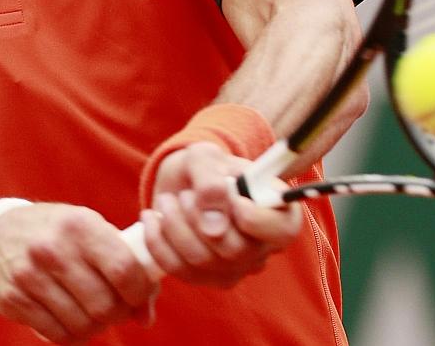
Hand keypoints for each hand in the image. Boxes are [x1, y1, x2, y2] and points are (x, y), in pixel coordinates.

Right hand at [0, 203, 157, 342]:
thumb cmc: (56, 233)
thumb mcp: (89, 231)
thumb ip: (124, 265)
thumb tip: (146, 316)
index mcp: (80, 225)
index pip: (124, 269)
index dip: (139, 293)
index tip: (138, 298)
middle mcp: (53, 248)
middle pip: (104, 304)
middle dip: (118, 314)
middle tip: (115, 310)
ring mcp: (29, 275)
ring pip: (82, 325)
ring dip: (95, 328)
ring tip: (92, 314)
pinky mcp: (12, 299)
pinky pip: (57, 335)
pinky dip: (72, 336)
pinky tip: (71, 321)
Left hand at [138, 142, 301, 286]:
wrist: (184, 181)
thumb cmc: (205, 166)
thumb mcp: (205, 157)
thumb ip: (211, 182)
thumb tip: (213, 228)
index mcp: (279, 211)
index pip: (282, 231)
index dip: (255, 219)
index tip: (232, 199)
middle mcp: (263, 246)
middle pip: (236, 250)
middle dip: (198, 217)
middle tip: (184, 195)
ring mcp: (237, 267)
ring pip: (203, 260)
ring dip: (175, 226)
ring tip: (168, 200)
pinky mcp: (208, 278)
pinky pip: (179, 270)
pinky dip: (158, 242)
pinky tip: (152, 218)